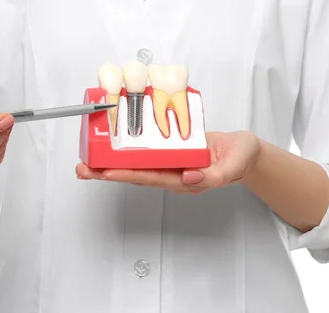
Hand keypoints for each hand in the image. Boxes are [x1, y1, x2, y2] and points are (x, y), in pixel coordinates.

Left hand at [76, 131, 260, 193]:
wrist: (244, 150)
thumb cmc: (240, 157)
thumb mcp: (233, 166)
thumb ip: (213, 175)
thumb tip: (188, 177)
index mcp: (185, 179)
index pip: (151, 178)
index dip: (127, 174)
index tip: (106, 172)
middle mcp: (173, 173)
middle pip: (136, 175)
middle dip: (108, 173)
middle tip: (84, 170)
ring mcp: (170, 163)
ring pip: (137, 165)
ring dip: (112, 163)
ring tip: (89, 163)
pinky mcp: (171, 151)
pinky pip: (147, 152)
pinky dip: (128, 151)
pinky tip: (112, 148)